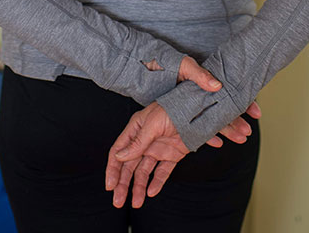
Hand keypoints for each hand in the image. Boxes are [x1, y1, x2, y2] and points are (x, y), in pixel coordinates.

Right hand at [105, 95, 260, 208]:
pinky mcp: (172, 154)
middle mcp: (144, 141)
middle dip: (123, 184)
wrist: (198, 107)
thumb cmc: (172, 107)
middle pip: (129, 166)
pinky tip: (151, 192)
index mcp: (136, 129)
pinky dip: (157, 182)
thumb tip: (119, 157)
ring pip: (144, 171)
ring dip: (138, 187)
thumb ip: (137, 142)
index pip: (118, 151)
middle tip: (118, 201)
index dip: (113, 169)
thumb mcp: (152, 123)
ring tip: (136, 202)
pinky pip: (162, 171)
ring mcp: (158, 148)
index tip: (110, 186)